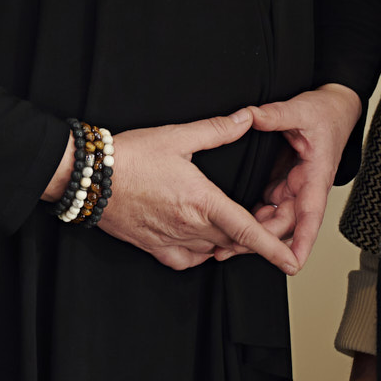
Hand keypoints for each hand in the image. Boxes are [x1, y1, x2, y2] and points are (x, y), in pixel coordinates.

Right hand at [92, 110, 298, 272]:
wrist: (88, 177)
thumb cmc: (129, 156)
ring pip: (213, 251)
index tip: (292, 262)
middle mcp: (189, 226)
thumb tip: (245, 118)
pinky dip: (200, 254)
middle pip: (234, 242)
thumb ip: (217, 130)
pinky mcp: (153, 247)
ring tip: (233, 227)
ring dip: (227, 243)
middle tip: (264, 222)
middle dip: (253, 237)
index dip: (274, 249)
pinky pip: (186, 261)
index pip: (247, 231)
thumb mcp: (177, 136)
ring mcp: (171, 240)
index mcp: (201, 201)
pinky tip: (202, 242)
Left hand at [246, 82, 361, 272]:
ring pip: (274, 218)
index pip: (310, 215)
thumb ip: (275, 114)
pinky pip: (266, 205)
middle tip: (229, 249)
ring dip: (252, 231)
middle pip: (284, 223)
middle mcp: (304, 186)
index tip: (293, 263)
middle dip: (261, 241)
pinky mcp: (282, 181)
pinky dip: (250, 216)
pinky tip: (229, 221)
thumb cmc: (326, 113)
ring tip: (223, 243)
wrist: (334, 108)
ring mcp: (292, 186)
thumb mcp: (300, 110)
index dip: (302, 241)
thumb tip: (249, 115)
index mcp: (315, 175)